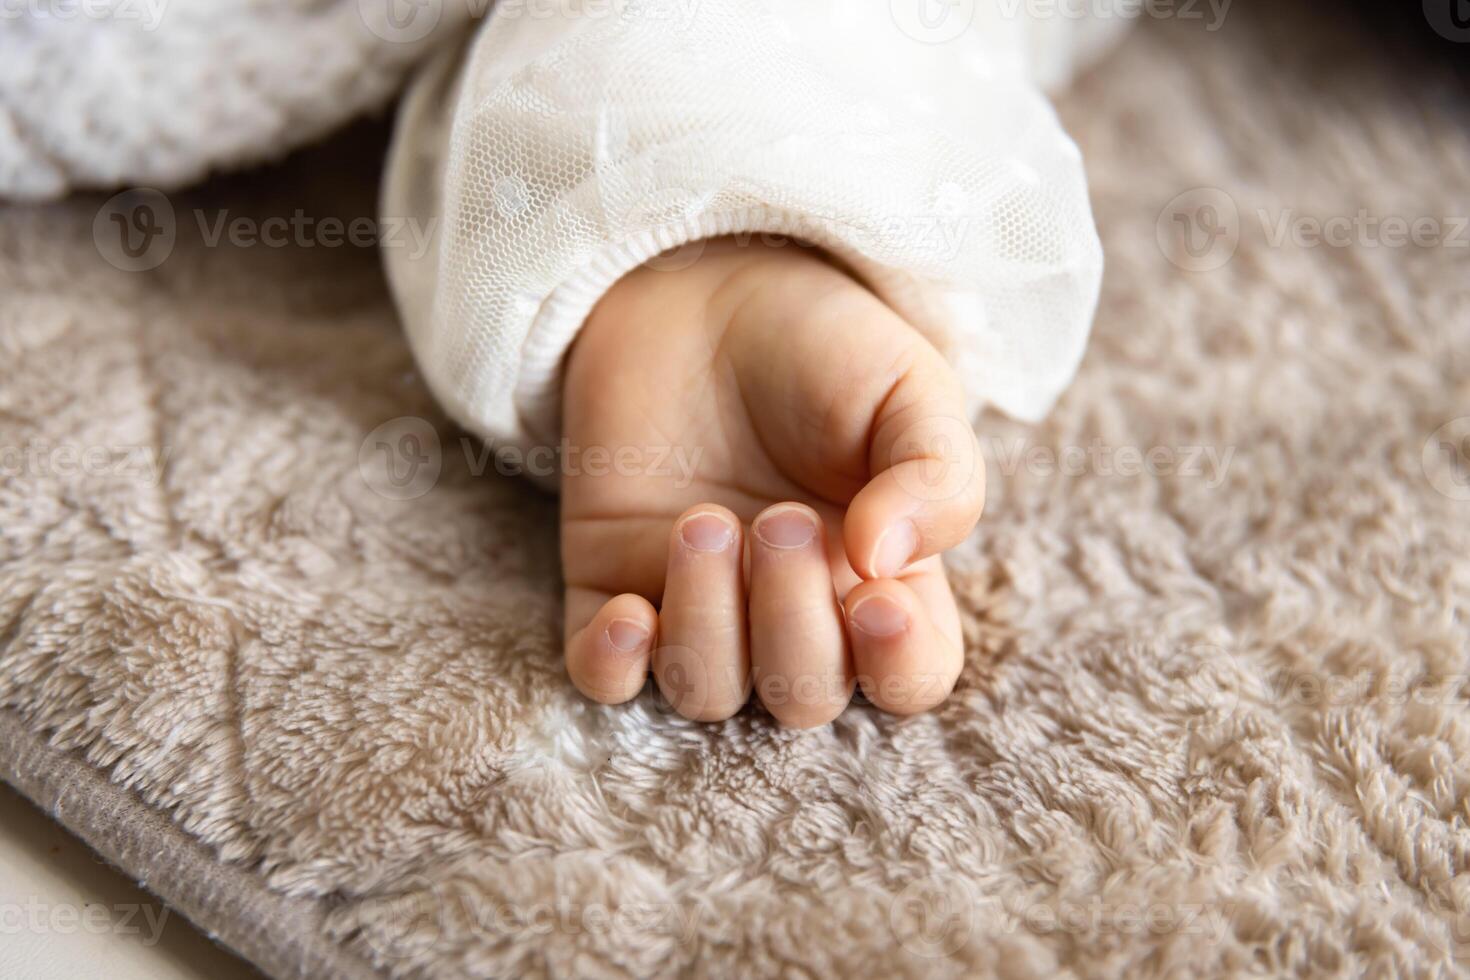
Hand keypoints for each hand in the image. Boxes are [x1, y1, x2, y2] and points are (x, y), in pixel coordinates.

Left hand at [560, 238, 983, 726]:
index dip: (897, 665)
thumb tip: (886, 564)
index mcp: (885, 578)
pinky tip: (628, 610)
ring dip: (707, 626)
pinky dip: (614, 666)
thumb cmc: (823, 343)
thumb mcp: (908, 389)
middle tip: (778, 518)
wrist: (704, 283)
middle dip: (791, 622)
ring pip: (707, 692)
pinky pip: (604, 677)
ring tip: (704, 521)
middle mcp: (795, 611)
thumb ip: (935, 477)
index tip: (874, 597)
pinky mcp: (613, 585)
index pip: (907, 677)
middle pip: (803, 696)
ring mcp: (700, 606)